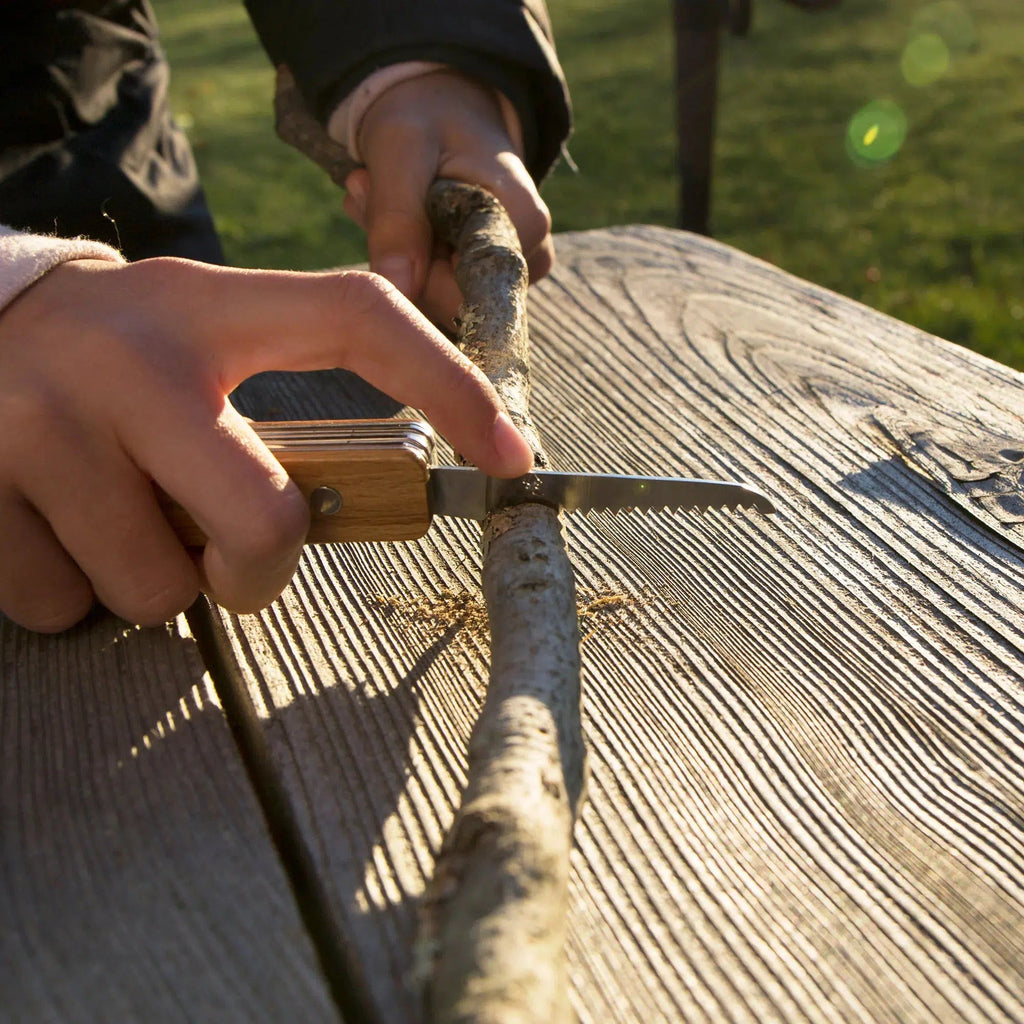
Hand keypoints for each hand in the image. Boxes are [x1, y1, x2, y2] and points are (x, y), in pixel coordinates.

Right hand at [0, 257, 531, 631]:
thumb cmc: (116, 354)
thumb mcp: (198, 339)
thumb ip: (277, 409)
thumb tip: (359, 506)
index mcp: (212, 309)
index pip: (358, 319)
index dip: (448, 384)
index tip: (511, 454)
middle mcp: (132, 357)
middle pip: (263, 522)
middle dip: (256, 571)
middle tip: (224, 551)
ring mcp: (44, 421)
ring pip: (156, 589)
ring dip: (153, 578)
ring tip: (116, 511)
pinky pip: (61, 606)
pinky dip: (70, 591)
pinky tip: (50, 523)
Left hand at [342, 69, 553, 327]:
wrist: (441, 105)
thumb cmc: (426, 115)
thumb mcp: (400, 150)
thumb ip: (397, 219)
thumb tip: (398, 292)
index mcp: (523, 224)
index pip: (463, 295)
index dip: (412, 269)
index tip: (380, 202)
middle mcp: (529, 257)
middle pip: (448, 302)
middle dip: (397, 254)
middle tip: (366, 188)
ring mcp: (510, 272)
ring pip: (435, 299)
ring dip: (393, 252)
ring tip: (378, 191)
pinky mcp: (486, 278)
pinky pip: (433, 292)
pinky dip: (402, 258)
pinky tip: (393, 213)